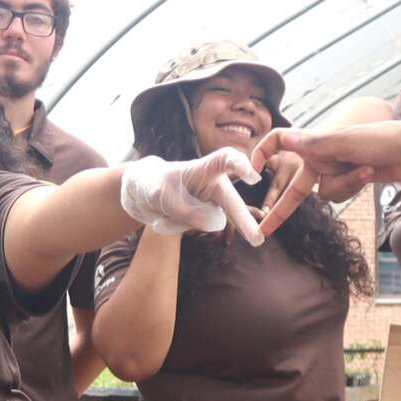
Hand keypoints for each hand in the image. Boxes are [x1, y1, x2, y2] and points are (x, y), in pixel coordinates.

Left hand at [119, 151, 262, 242]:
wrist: (143, 194)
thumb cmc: (154, 183)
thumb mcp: (161, 193)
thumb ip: (184, 208)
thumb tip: (214, 226)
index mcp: (205, 168)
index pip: (225, 161)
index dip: (240, 166)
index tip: (253, 178)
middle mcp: (214, 186)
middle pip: (233, 201)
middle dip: (244, 220)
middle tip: (257, 240)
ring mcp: (212, 204)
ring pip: (213, 221)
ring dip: (188, 223)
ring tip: (167, 212)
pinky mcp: (205, 219)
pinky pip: (198, 229)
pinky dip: (180, 227)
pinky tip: (166, 220)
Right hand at [250, 122, 400, 224]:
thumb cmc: (378, 138)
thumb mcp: (344, 142)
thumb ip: (312, 145)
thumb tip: (283, 139)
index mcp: (314, 143)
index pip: (278, 141)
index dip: (263, 151)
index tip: (251, 168)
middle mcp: (320, 157)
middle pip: (294, 188)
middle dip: (280, 212)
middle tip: (263, 230)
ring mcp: (334, 171)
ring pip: (325, 194)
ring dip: (346, 185)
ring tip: (365, 168)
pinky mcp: (348, 182)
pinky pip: (341, 195)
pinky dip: (354, 186)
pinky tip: (370, 173)